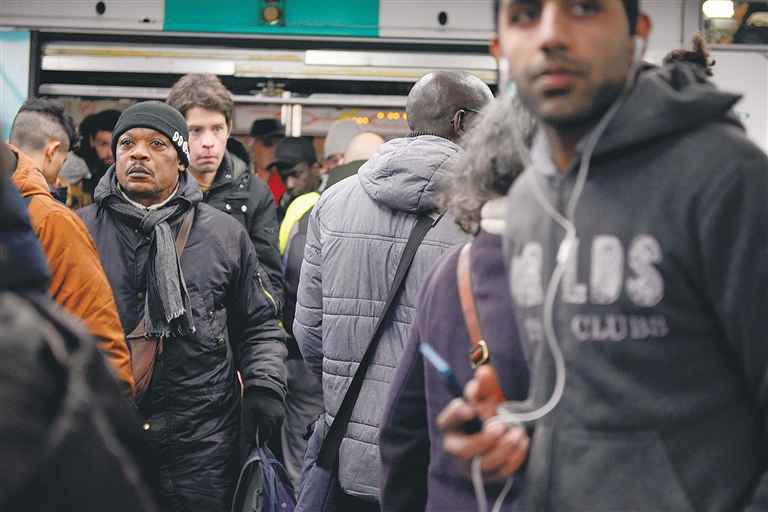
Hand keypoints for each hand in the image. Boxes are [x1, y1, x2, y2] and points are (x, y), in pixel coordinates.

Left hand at [243, 389, 284, 445]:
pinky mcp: (282, 415)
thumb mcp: (247, 412)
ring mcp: (281, 417)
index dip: (258, 437)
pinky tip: (265, 415)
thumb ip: (248, 427)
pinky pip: (276, 424)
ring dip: (267, 427)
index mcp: (269, 420)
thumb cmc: (255, 400)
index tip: (254, 432)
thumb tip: (249, 441)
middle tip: (256, 422)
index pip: (265, 436)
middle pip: (269, 433)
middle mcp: (277, 419)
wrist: (266, 387)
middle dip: (262, 431)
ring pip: (273, 429)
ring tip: (260, 417)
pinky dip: (271, 423)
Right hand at [436, 365, 528, 481]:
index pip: (446, 421)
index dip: (456, 416)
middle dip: (482, 440)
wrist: (500, 430)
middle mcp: (457, 447)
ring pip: (484, 464)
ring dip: (503, 449)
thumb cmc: (486, 410)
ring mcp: (472, 465)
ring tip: (519, 433)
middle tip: (501, 426)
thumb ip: (482, 384)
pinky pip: (500, 473)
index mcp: (451, 425)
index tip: (470, 408)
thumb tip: (484, 371)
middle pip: (463, 450)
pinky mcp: (488, 476)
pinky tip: (523, 444)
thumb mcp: (484, 395)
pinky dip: (514, 459)